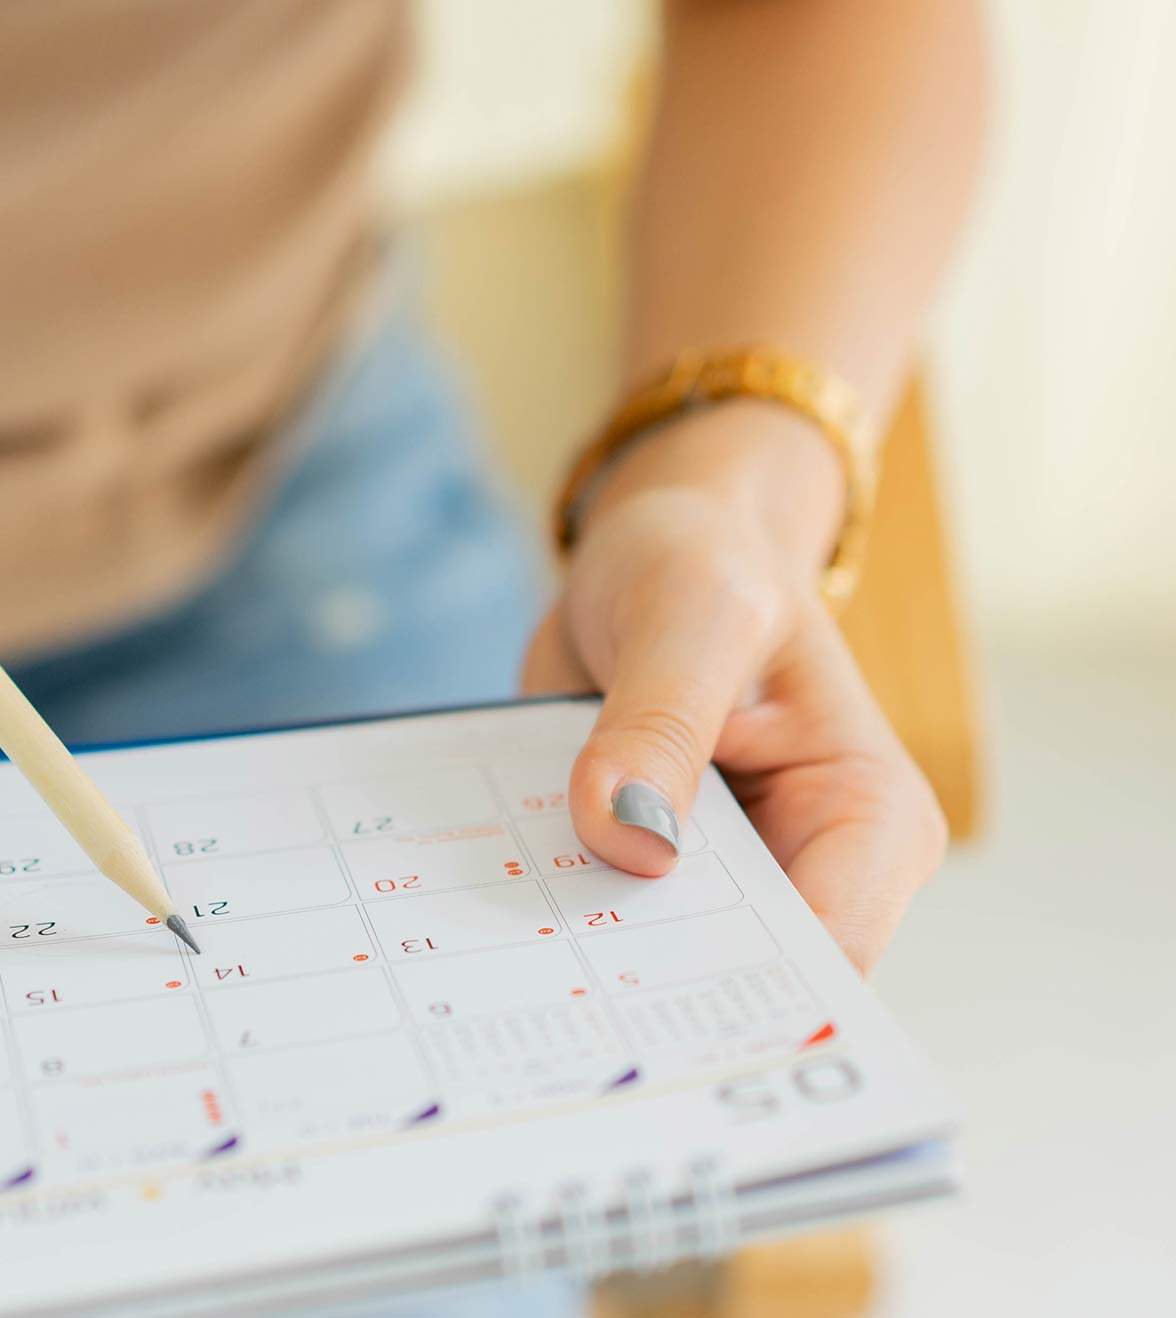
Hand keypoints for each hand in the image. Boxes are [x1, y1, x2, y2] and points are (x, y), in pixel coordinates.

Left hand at [522, 402, 946, 973]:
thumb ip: (663, 722)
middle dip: (648, 998)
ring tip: (491, 975)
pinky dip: (547, 916)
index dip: (739, 1003)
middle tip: (536, 1010)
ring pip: (657, 967)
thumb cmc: (707, 562)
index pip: (825, 952)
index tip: (634, 1028)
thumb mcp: (692, 613)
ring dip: (581, 965)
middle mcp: (810, 868)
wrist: (659, 552)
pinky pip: (599, 920)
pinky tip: (482, 919)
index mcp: (870, 820)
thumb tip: (628, 842)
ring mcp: (724, 879)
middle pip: (737, 981)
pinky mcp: (649, 870)